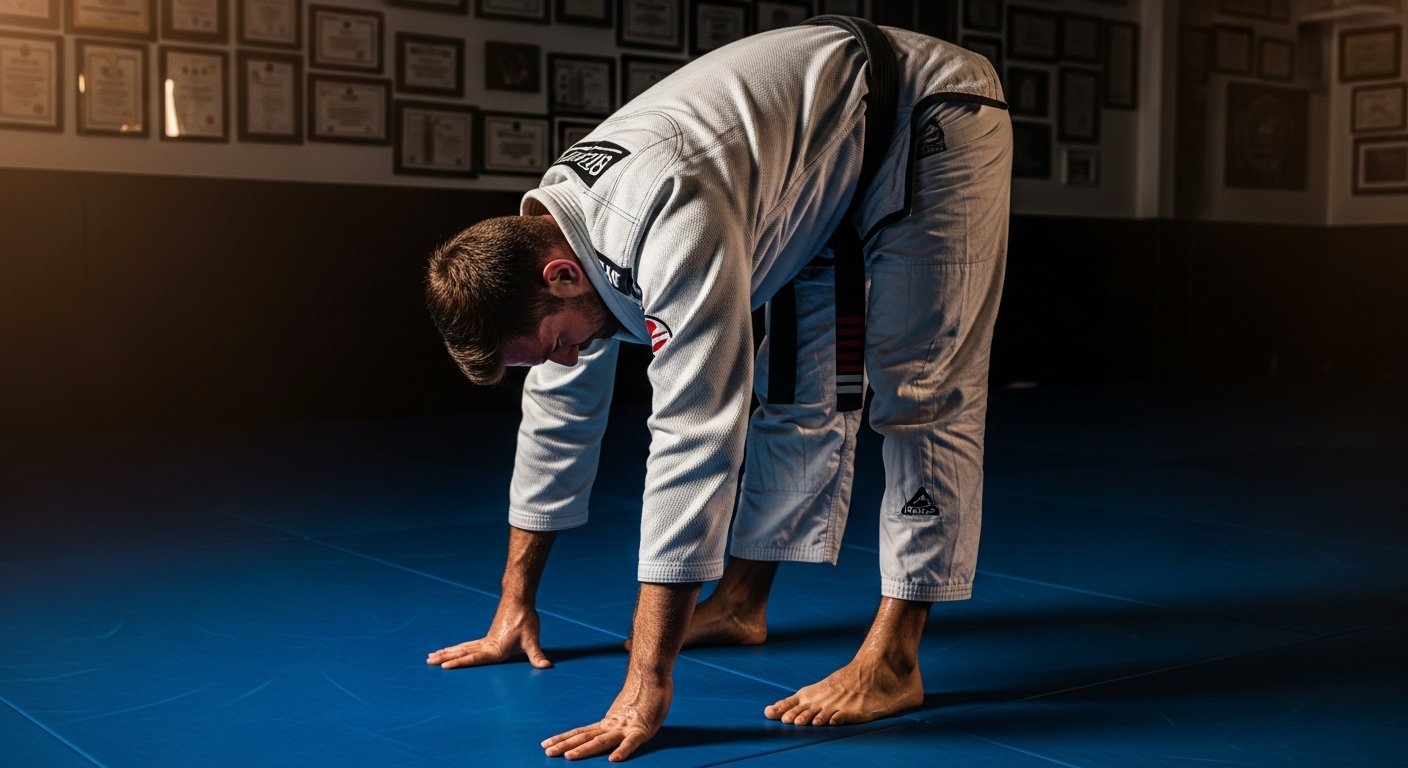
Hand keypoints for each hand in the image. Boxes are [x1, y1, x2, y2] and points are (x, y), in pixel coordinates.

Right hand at [426, 602, 551, 668]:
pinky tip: (450, 650)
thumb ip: (537, 655)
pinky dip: (457, 648)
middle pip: (461, 652)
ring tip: (431, 656)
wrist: (519, 600)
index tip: (444, 665)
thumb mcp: (532, 639)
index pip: (473, 658)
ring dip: (447, 652)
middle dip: (445, 657)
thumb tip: (546, 666)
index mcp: (494, 649)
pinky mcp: (487, 637)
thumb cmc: (525, 620)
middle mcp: (486, 645)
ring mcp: (485, 641)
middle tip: (428, 660)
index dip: (459, 662)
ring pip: (462, 647)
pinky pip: (467, 645)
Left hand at [541, 675, 671, 761]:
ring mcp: (626, 727)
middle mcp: (613, 724)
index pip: (581, 731)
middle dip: (565, 745)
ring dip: (584, 749)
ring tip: (568, 757)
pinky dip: (623, 751)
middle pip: (585, 737)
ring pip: (602, 741)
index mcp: (609, 721)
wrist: (652, 672)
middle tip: (547, 751)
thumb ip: (620, 714)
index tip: (547, 743)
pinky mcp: (642, 729)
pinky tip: (613, 760)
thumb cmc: (645, 690)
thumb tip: (614, 717)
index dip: (564, 738)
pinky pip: (632, 742)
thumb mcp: (627, 707)